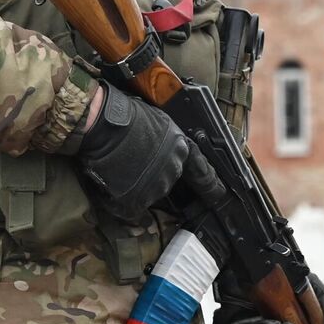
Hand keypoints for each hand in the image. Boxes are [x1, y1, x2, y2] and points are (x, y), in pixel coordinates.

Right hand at [74, 85, 224, 221]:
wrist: (105, 123)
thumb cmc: (125, 114)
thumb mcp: (157, 121)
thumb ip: (165, 140)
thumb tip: (159, 146)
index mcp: (181, 148)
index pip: (200, 171)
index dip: (209, 184)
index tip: (218, 193)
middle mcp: (172, 170)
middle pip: (165, 182)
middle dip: (150, 176)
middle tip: (129, 163)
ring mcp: (155, 187)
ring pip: (146, 194)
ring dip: (134, 187)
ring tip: (116, 169)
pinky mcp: (136, 199)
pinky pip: (129, 209)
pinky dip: (118, 201)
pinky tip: (110, 188)